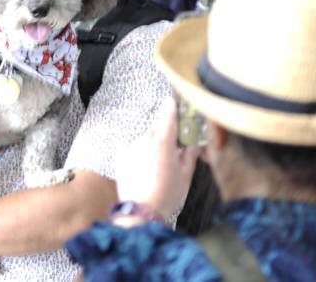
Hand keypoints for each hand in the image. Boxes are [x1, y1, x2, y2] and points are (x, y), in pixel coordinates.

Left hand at [114, 97, 198, 218]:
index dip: (173, 108)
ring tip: (158, 166)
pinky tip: (145, 170)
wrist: (141, 212)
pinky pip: (133, 149)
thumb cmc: (167, 195)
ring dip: (152, 145)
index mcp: (163, 142)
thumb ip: (190, 155)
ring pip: (145, 139)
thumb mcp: (185, 176)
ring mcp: (131, 147)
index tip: (176, 104)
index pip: (168, 114)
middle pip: (157, 128)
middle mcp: (145, 140)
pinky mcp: (121, 157)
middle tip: (173, 147)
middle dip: (165, 134)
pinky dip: (140, 154)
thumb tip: (194, 143)